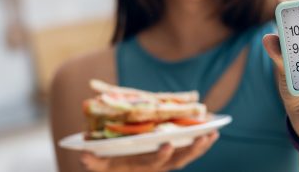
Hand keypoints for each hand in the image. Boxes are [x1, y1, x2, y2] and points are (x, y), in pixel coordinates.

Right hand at [81, 131, 218, 171]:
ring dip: (202, 146)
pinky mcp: (174, 155)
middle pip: (178, 161)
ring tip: (214, 132)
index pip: (153, 163)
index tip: (168, 144)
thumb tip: (83, 155)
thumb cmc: (108, 164)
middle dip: (192, 150)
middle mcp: (157, 167)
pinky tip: (214, 131)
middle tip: (204, 137)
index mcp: (140, 167)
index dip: (162, 156)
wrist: (118, 169)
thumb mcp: (99, 165)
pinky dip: (202, 142)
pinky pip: (190, 150)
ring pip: (187, 156)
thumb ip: (93, 161)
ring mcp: (167, 162)